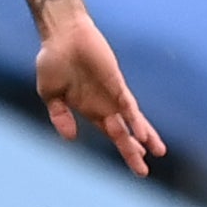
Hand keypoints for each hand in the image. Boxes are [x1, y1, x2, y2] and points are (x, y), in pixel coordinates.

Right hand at [33, 11, 162, 175]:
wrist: (62, 35)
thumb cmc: (53, 61)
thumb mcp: (49, 94)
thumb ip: (59, 116)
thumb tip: (70, 137)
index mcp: (89, 108)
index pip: (110, 132)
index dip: (124, 148)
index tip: (137, 162)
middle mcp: (104, 104)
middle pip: (122, 133)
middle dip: (132, 151)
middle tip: (143, 172)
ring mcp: (112, 94)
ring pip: (131, 121)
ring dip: (143, 137)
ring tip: (157, 153)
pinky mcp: (115, 82)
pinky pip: (126, 105)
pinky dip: (133, 120)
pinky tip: (139, 133)